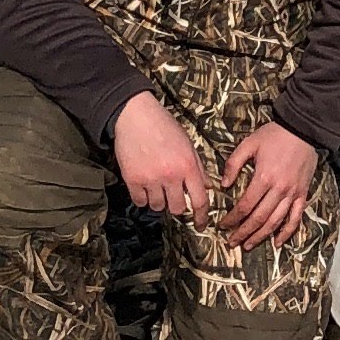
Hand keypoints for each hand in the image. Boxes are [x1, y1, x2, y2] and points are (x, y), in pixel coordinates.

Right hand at [113, 92, 215, 219]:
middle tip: (173, 195)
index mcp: (188, 166)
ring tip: (157, 186)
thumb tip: (208, 187)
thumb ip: (198, 167)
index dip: (201, 216)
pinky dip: (143, 197)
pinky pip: (140, 201)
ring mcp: (150, 179)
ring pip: (157, 206)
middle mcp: (170, 175)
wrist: (135, 115)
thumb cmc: (164, 126)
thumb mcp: (188, 144)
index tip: (200, 225)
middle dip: (177, 206)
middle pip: (177, 208)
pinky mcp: (132, 179)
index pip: (200, 200)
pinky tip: (144, 186)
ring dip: (159, 200)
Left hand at [225, 124, 320, 249]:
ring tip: (248, 245)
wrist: (302, 129)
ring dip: (261, 236)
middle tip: (232, 242)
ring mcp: (292, 194)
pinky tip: (277, 242)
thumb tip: (224, 185)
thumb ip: (233, 164)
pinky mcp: (303, 194)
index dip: (233, 219)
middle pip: (258, 218)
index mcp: (263, 178)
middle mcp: (278, 190)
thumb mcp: (249, 144)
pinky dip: (287, 232)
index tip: (223, 225)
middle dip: (243, 232)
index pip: (245, 206)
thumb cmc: (274, 135)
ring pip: (275, 222)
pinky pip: (295, 218)